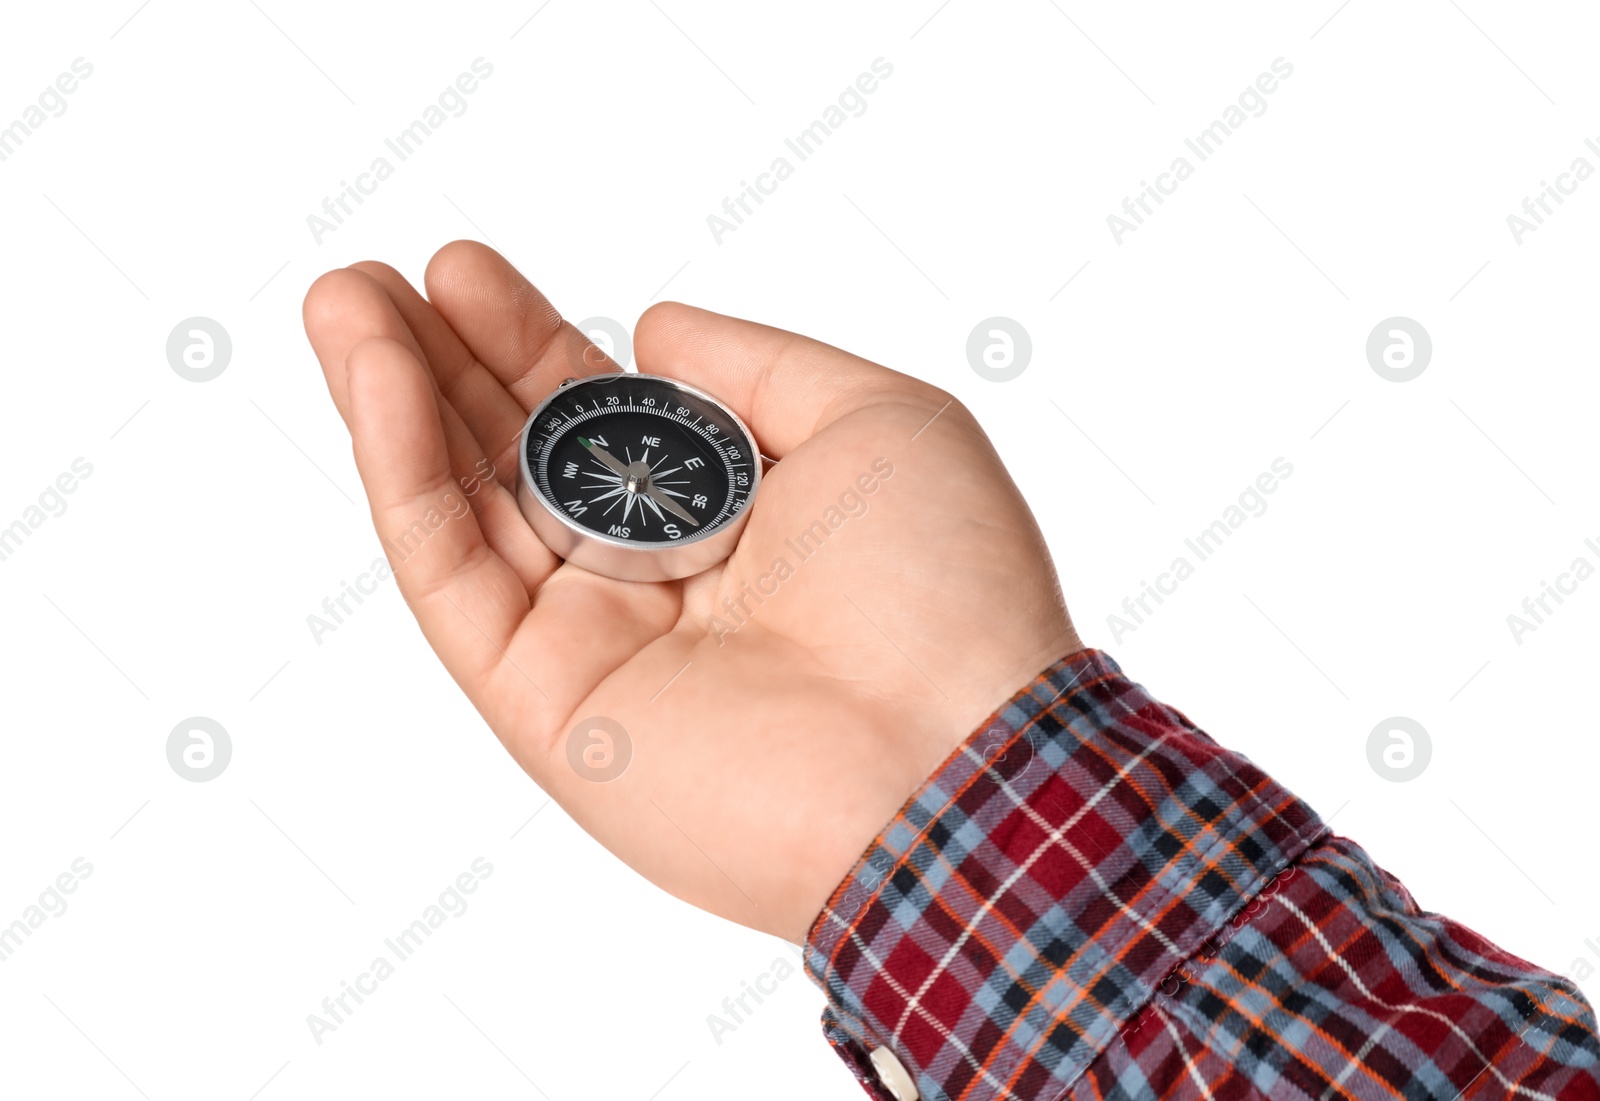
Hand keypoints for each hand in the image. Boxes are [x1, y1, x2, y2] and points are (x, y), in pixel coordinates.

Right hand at [302, 242, 1080, 942]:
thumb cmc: (948, 591)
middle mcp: (654, 582)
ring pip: (464, 510)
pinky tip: (378, 381)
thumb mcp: (875, 420)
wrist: (952, 760)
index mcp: (732, 520)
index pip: (599, 418)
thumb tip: (651, 329)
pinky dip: (406, 474)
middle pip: (515, 457)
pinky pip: (453, 576)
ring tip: (342, 302)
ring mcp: (593, 646)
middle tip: (372, 279)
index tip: (460, 268)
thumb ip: (754, 367)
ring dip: (393, 401)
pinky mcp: (544, 705)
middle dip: (440, 363)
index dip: (526, 341)